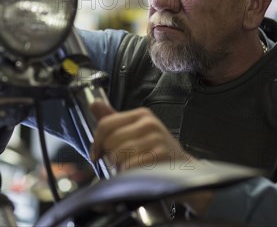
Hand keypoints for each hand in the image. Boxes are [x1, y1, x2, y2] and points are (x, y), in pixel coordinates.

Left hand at [90, 100, 214, 215]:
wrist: (181, 168)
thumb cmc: (154, 151)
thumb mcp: (134, 130)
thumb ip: (112, 120)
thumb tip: (94, 103)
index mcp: (141, 114)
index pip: (106, 124)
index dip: (97, 142)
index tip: (96, 155)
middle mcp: (149, 123)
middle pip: (110, 141)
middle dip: (111, 156)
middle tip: (122, 161)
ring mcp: (156, 139)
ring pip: (119, 154)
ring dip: (120, 166)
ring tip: (132, 166)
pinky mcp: (160, 155)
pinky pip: (130, 166)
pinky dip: (129, 173)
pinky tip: (138, 173)